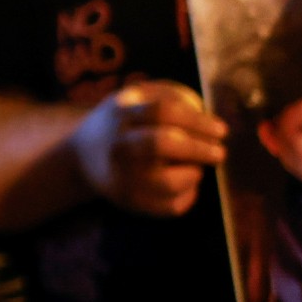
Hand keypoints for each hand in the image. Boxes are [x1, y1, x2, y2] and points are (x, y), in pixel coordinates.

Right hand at [69, 81, 225, 216]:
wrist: (80, 157)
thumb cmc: (119, 124)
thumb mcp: (133, 98)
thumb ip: (168, 95)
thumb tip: (204, 112)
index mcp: (120, 115)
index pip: (162, 112)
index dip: (197, 121)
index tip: (221, 129)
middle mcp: (118, 146)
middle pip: (161, 144)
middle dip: (198, 149)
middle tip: (220, 152)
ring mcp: (122, 178)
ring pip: (170, 181)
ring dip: (193, 174)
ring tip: (194, 167)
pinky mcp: (130, 203)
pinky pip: (171, 206)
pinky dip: (188, 195)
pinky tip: (183, 184)